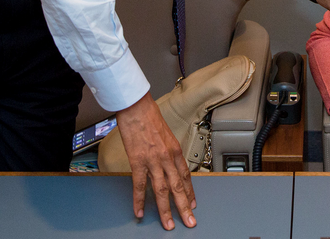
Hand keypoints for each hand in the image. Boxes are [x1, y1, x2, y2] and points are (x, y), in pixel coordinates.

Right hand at [114, 93, 196, 229]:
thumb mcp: (165, 134)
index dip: (190, 192)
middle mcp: (167, 157)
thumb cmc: (149, 116)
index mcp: (175, 150)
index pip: (186, 176)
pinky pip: (139, 185)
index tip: (192, 204)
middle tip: (189, 221)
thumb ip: (167, 150)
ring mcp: (153, 161)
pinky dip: (139, 201)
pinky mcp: (138, 161)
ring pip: (162, 190)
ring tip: (168, 224)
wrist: (137, 106)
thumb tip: (167, 161)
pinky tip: (140, 212)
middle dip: (184, 207)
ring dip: (165, 210)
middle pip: (178, 187)